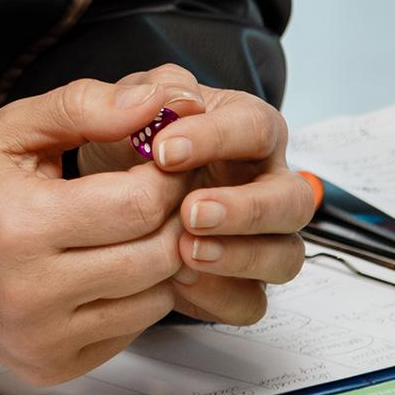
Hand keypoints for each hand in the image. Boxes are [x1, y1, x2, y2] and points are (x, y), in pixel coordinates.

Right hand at [0, 74, 198, 380]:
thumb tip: (153, 101)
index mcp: (21, 227)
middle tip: (165, 184)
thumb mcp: (10, 126)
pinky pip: (131, 330)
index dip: (168, 175)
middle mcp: (32, 295)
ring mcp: (43, 340)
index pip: (137, 206)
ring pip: (154, 299)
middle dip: (175, 212)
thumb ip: (83, 107)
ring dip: (162, 255)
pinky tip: (111, 258)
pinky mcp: (53, 366)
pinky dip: (136, 292)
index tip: (167, 154)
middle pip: (156, 256)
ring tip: (136, 219)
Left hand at [78, 66, 312, 325]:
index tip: (163, 151)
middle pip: (292, 200)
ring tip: (184, 254)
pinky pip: (252, 301)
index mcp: (245, 127)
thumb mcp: (121, 107)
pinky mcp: (241, 283)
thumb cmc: (127, 142)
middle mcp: (265, 182)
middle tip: (191, 213)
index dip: (216, 139)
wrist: (102, 196)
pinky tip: (181, 283)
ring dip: (240, 257)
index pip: (256, 126)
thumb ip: (134, 93)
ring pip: (285, 256)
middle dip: (246, 209)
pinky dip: (220, 296)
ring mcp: (261, 237)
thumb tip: (171, 100)